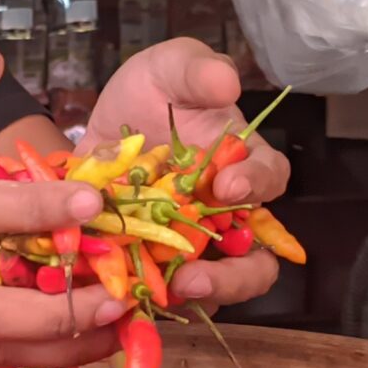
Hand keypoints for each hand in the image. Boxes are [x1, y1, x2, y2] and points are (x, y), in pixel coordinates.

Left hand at [86, 37, 291, 307]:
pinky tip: (125, 295)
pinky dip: (146, 300)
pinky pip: (157, 295)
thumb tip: (226, 84)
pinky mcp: (152, 267)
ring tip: (171, 291)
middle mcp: (225, 216)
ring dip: (198, 296)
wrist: (97, 127)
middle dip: (236, 275)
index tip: (227, 185)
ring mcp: (190, 248)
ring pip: (213, 290)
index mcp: (242, 165)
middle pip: (254, 261)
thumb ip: (198, 70)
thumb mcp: (170, 68)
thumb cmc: (149, 94)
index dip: (256, 184)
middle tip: (200, 272)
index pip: (270, 180)